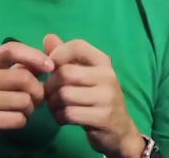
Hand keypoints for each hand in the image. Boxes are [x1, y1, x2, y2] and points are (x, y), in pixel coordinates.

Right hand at [0, 42, 53, 156]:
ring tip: (23, 109)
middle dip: (38, 90)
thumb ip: (19, 66)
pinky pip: (19, 119)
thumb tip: (48, 59)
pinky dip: (22, 121)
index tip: (50, 66)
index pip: (11, 49)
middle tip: (37, 98)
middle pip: (24, 78)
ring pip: (24, 101)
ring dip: (31, 108)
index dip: (34, 55)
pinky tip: (13, 120)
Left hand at [43, 34, 143, 157]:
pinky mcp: (103, 118)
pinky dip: (58, 116)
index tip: (49, 67)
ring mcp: (107, 97)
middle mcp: (107, 75)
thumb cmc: (96, 97)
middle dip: (50, 85)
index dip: (58, 53)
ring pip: (65, 94)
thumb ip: (66, 56)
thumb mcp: (84, 74)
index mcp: (103, 61)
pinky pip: (69, 113)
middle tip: (48, 93)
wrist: (119, 130)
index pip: (78, 46)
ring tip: (54, 106)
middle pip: (65, 73)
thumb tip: (48, 37)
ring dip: (52, 103)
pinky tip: (61, 117)